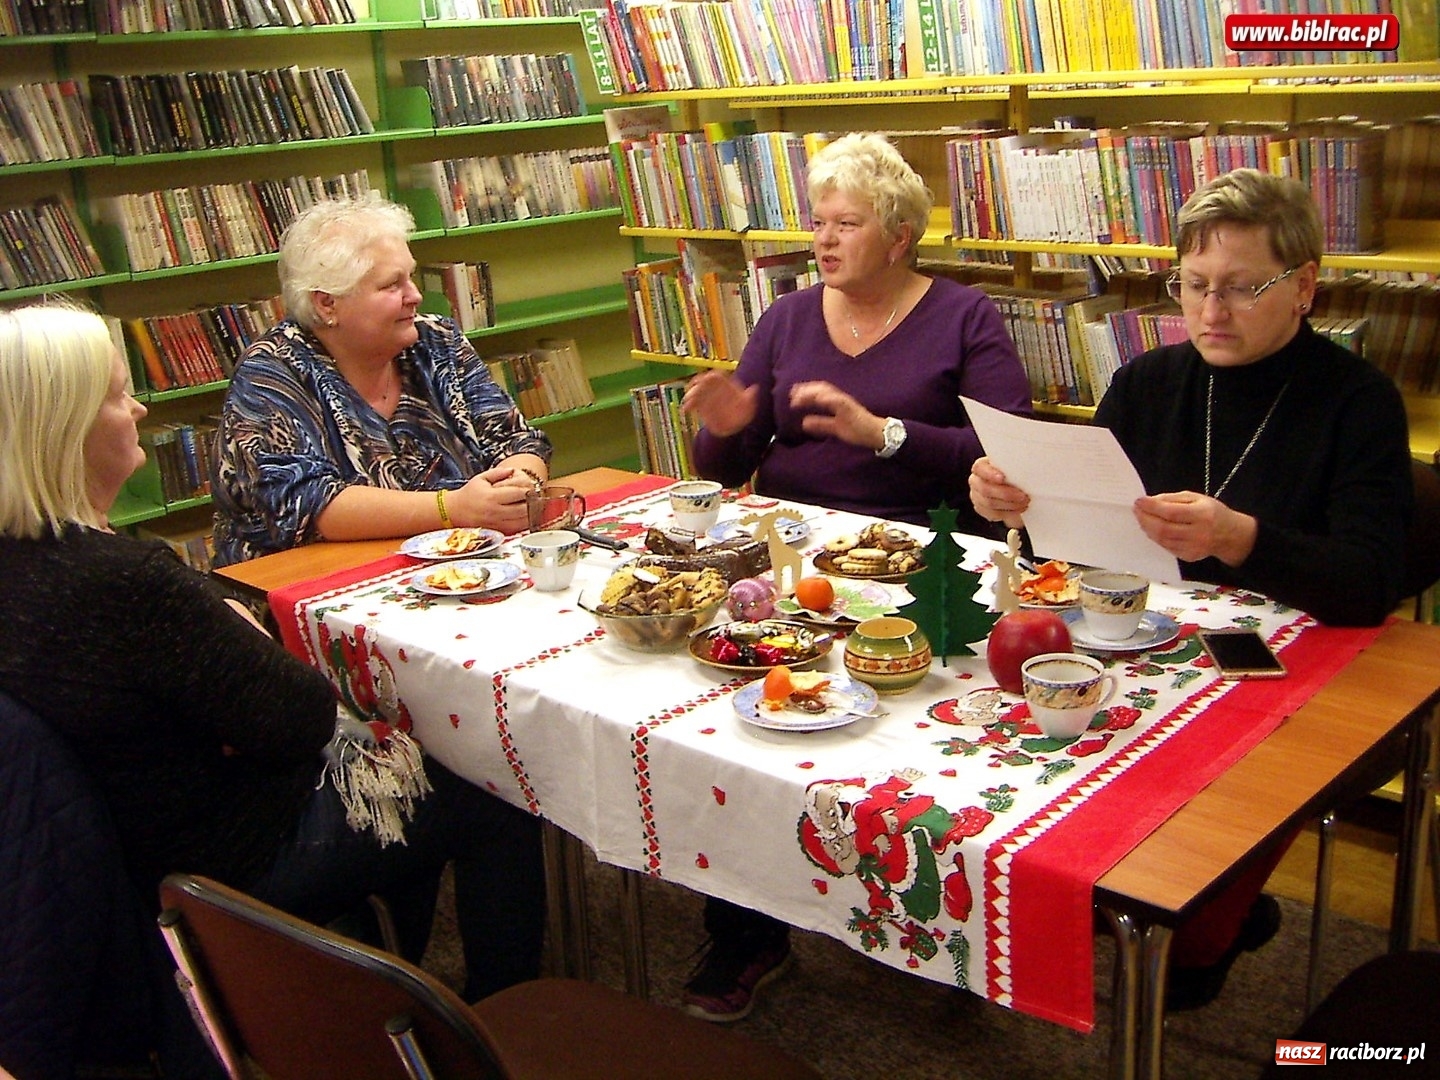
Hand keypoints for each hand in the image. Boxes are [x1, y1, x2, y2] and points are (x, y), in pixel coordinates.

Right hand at [448, 466, 531, 533]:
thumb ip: (498, 472)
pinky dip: (524, 523)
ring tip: (533, 506)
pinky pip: (517, 529)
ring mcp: (498, 524)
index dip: (528, 490)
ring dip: (532, 513)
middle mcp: (495, 512)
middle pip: (524, 508)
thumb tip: (513, 470)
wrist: (454, 512)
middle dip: (533, 502)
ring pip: (523, 521)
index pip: (518, 493)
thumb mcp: (481, 478)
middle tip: (535, 497)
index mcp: (492, 497)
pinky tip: (525, 516)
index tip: (530, 487)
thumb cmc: (469, 494)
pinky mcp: (498, 532)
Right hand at [681, 370, 757, 436]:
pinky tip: (686, 409)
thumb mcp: (748, 405)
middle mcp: (714, 389)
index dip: (710, 376)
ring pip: (695, 392)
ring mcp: (706, 397)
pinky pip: (692, 404)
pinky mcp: (701, 406)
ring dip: (690, 395)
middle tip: (692, 390)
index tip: (705, 378)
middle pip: (702, 383)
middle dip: (696, 385)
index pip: (715, 376)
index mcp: (725, 385)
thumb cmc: (742, 412)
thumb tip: (755, 389)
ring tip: (687, 401)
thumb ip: (750, 398)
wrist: (735, 425)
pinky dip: (688, 405)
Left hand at [788, 381, 882, 447]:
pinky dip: (829, 398)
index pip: (819, 393)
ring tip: (801, 395)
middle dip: (806, 390)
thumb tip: (804, 423)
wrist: (876, 434)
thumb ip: (820, 424)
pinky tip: (819, 398)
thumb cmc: (857, 430)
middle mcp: (840, 399)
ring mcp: (846, 402)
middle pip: (821, 389)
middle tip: (792, 394)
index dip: (805, 392)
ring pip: (829, 392)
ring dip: (814, 392)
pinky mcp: (853, 408)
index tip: (792, 395)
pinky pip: (840, 401)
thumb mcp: (834, 428)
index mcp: (836, 402)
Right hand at [969, 457, 1027, 528]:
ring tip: (1024, 503)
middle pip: (985, 489)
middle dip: (1006, 494)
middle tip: (1023, 496)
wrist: (1014, 488)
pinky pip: (992, 514)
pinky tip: (1018, 510)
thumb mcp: (1014, 467)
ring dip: (1009, 504)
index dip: (989, 474)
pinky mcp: (982, 509)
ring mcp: (977, 496)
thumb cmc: (1014, 474)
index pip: (979, 468)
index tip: (1002, 478)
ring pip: (989, 503)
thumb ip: (1016, 467)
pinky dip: (1007, 513)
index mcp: (982, 466)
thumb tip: (1027, 466)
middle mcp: (976, 481)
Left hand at [1133, 491, 1257, 565]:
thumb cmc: (1211, 512)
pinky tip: (1152, 529)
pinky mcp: (1188, 557)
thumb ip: (1172, 499)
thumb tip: (1149, 501)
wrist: (1230, 535)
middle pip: (1164, 529)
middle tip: (1136, 510)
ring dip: (1147, 528)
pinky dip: (1155, 537)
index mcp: (1203, 515)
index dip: (1152, 507)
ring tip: (1141, 518)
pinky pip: (1166, 547)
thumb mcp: (1196, 498)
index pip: (1172, 512)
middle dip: (1145, 518)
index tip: (1139, 501)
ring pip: (1162, 540)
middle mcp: (1199, 534)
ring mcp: (1193, 548)